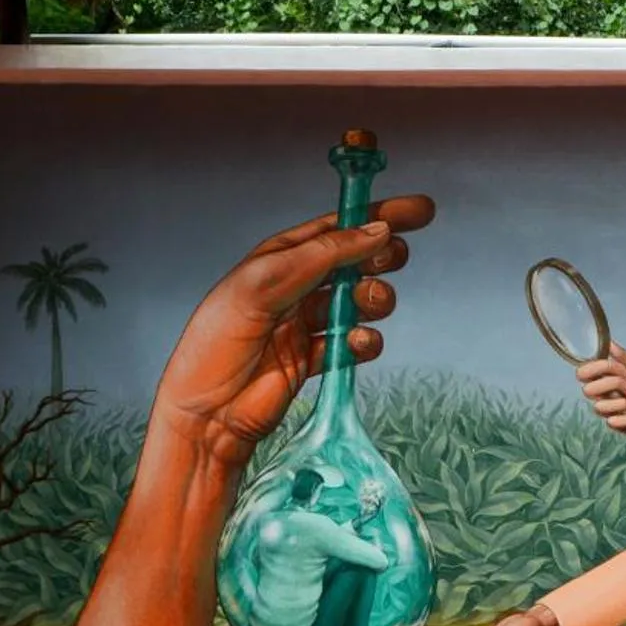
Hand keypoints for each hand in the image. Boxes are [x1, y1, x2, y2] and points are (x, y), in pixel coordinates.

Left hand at [153, 196, 435, 462]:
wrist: (206, 414)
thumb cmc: (218, 342)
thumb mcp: (264, 284)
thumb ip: (323, 255)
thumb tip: (378, 232)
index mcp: (280, 258)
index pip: (337, 227)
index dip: (378, 215)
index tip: (419, 211)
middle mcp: (297, 287)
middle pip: (356, 262)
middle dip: (382, 257)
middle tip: (394, 259)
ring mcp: (307, 324)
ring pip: (359, 302)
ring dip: (374, 299)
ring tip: (371, 304)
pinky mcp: (316, 361)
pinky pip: (354, 345)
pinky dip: (363, 343)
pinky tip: (358, 344)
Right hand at [577, 342, 625, 453]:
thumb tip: (609, 342)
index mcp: (608, 379)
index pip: (584, 372)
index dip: (599, 368)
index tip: (624, 370)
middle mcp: (604, 396)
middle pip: (588, 389)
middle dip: (616, 385)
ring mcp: (609, 412)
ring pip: (601, 406)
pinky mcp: (617, 428)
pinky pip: (614, 421)